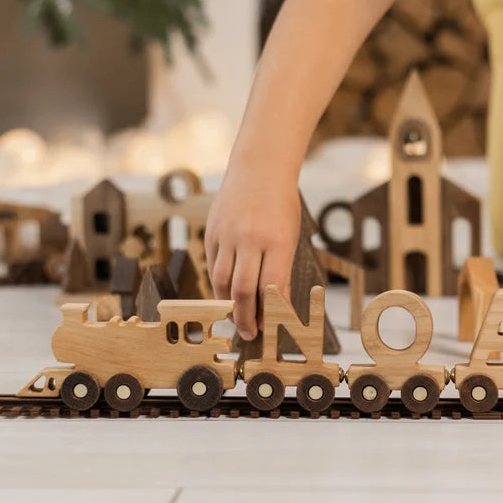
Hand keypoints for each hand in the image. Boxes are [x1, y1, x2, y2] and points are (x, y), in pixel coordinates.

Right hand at [205, 170, 299, 340]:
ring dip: (228, 305)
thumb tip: (277, 306)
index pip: (271, 287)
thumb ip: (281, 271)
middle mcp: (250, 239)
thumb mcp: (289, 237)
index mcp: (277, 241)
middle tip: (249, 334)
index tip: (268, 328)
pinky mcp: (212, 232)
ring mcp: (228, 235)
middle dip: (245, 317)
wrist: (259, 169)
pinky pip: (213, 266)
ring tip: (236, 319)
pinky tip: (226, 296)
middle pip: (243, 289)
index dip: (268, 313)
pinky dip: (219, 286)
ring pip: (222, 281)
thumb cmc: (281, 205)